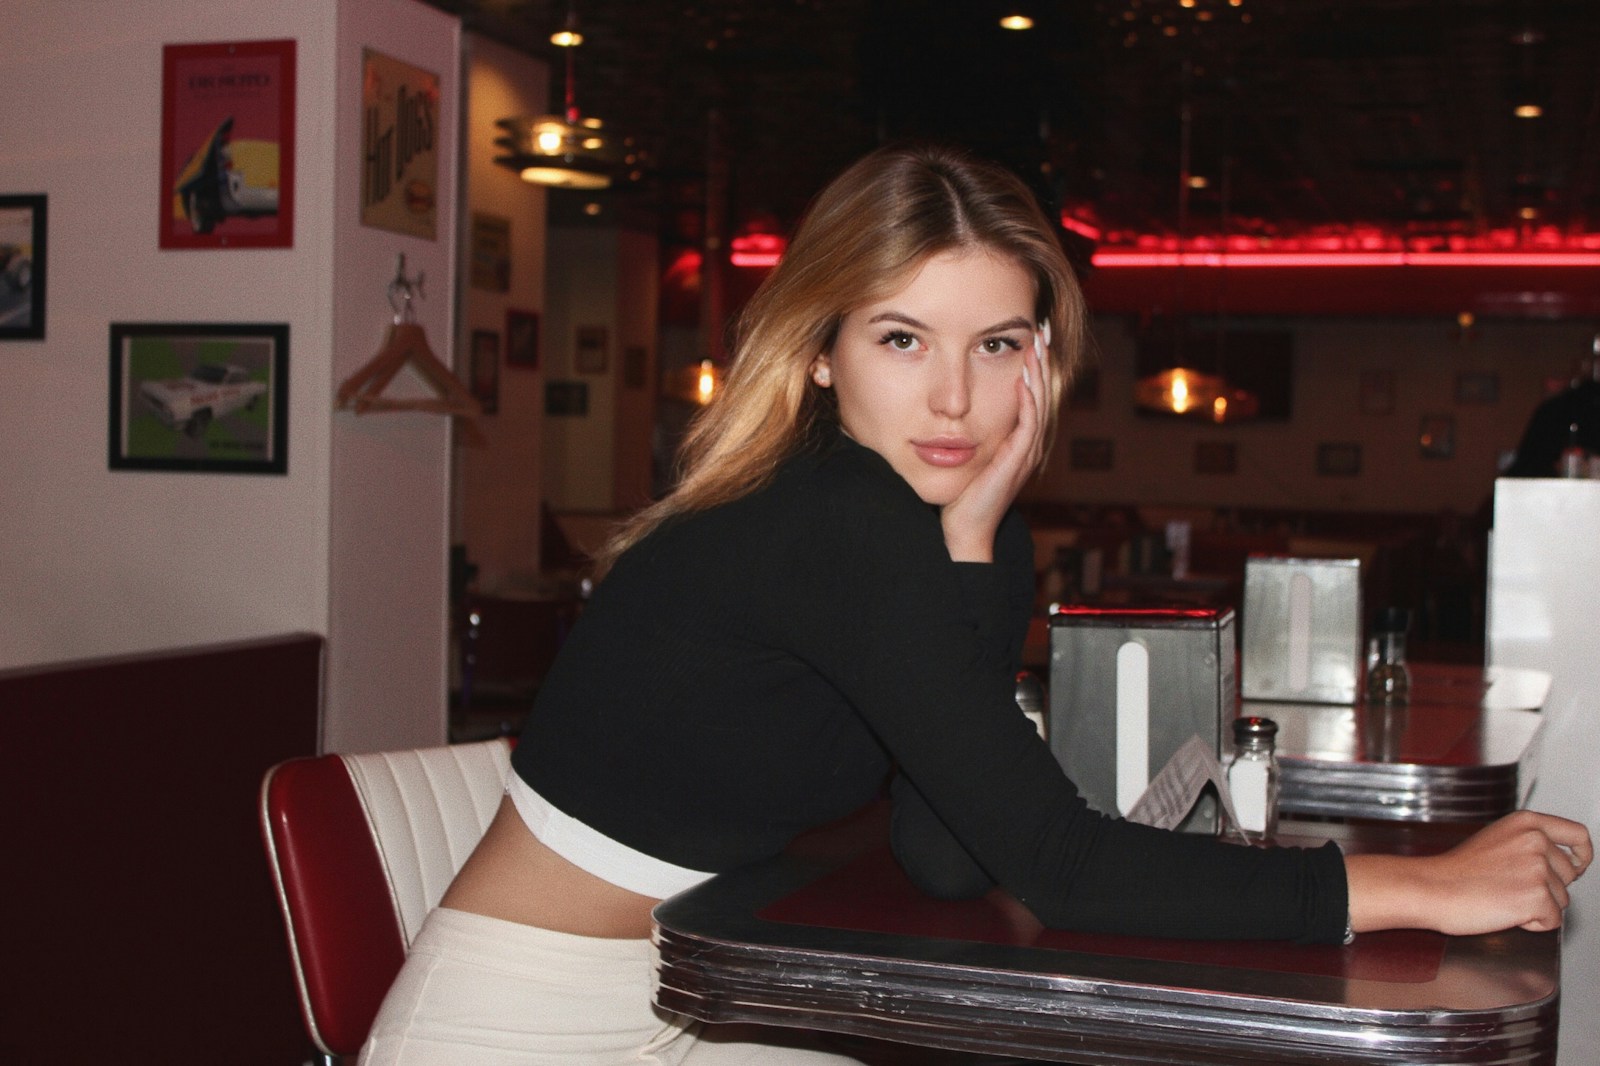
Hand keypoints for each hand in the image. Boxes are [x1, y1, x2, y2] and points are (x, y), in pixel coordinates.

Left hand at [941, 328, 1049, 561]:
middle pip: (1042, 392)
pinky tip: (1024, 379)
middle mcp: (1027, 445)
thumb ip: (964, 431)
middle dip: (1043, 359)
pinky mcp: (1017, 462)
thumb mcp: (964, 454)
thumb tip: (946, 405)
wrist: (962, 531)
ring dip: (1039, 373)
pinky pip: (1029, 426)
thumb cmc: (958, 496)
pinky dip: (1028, 401)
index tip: (1030, 335)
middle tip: (1043, 328)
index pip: (1031, 393)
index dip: (1034, 364)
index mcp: (1017, 441)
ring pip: (1039, 404)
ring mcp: (1025, 454)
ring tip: (1037, 344)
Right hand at [1347, 809, 1591, 935]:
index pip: (1578, 834)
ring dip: (1538, 906)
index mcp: (1527, 823)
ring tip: (1503, 897)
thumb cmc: (1456, 870)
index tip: (1579, 864)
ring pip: (1562, 900)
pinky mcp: (1537, 897)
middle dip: (1548, 887)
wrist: (1432, 889)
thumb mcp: (1495, 838)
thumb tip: (1561, 859)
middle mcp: (1537, 841)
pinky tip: (1505, 911)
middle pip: (1570, 874)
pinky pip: (1552, 921)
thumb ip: (1528, 841)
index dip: (1583, 854)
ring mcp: (1538, 869)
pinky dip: (1532, 924)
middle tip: (1511, 886)